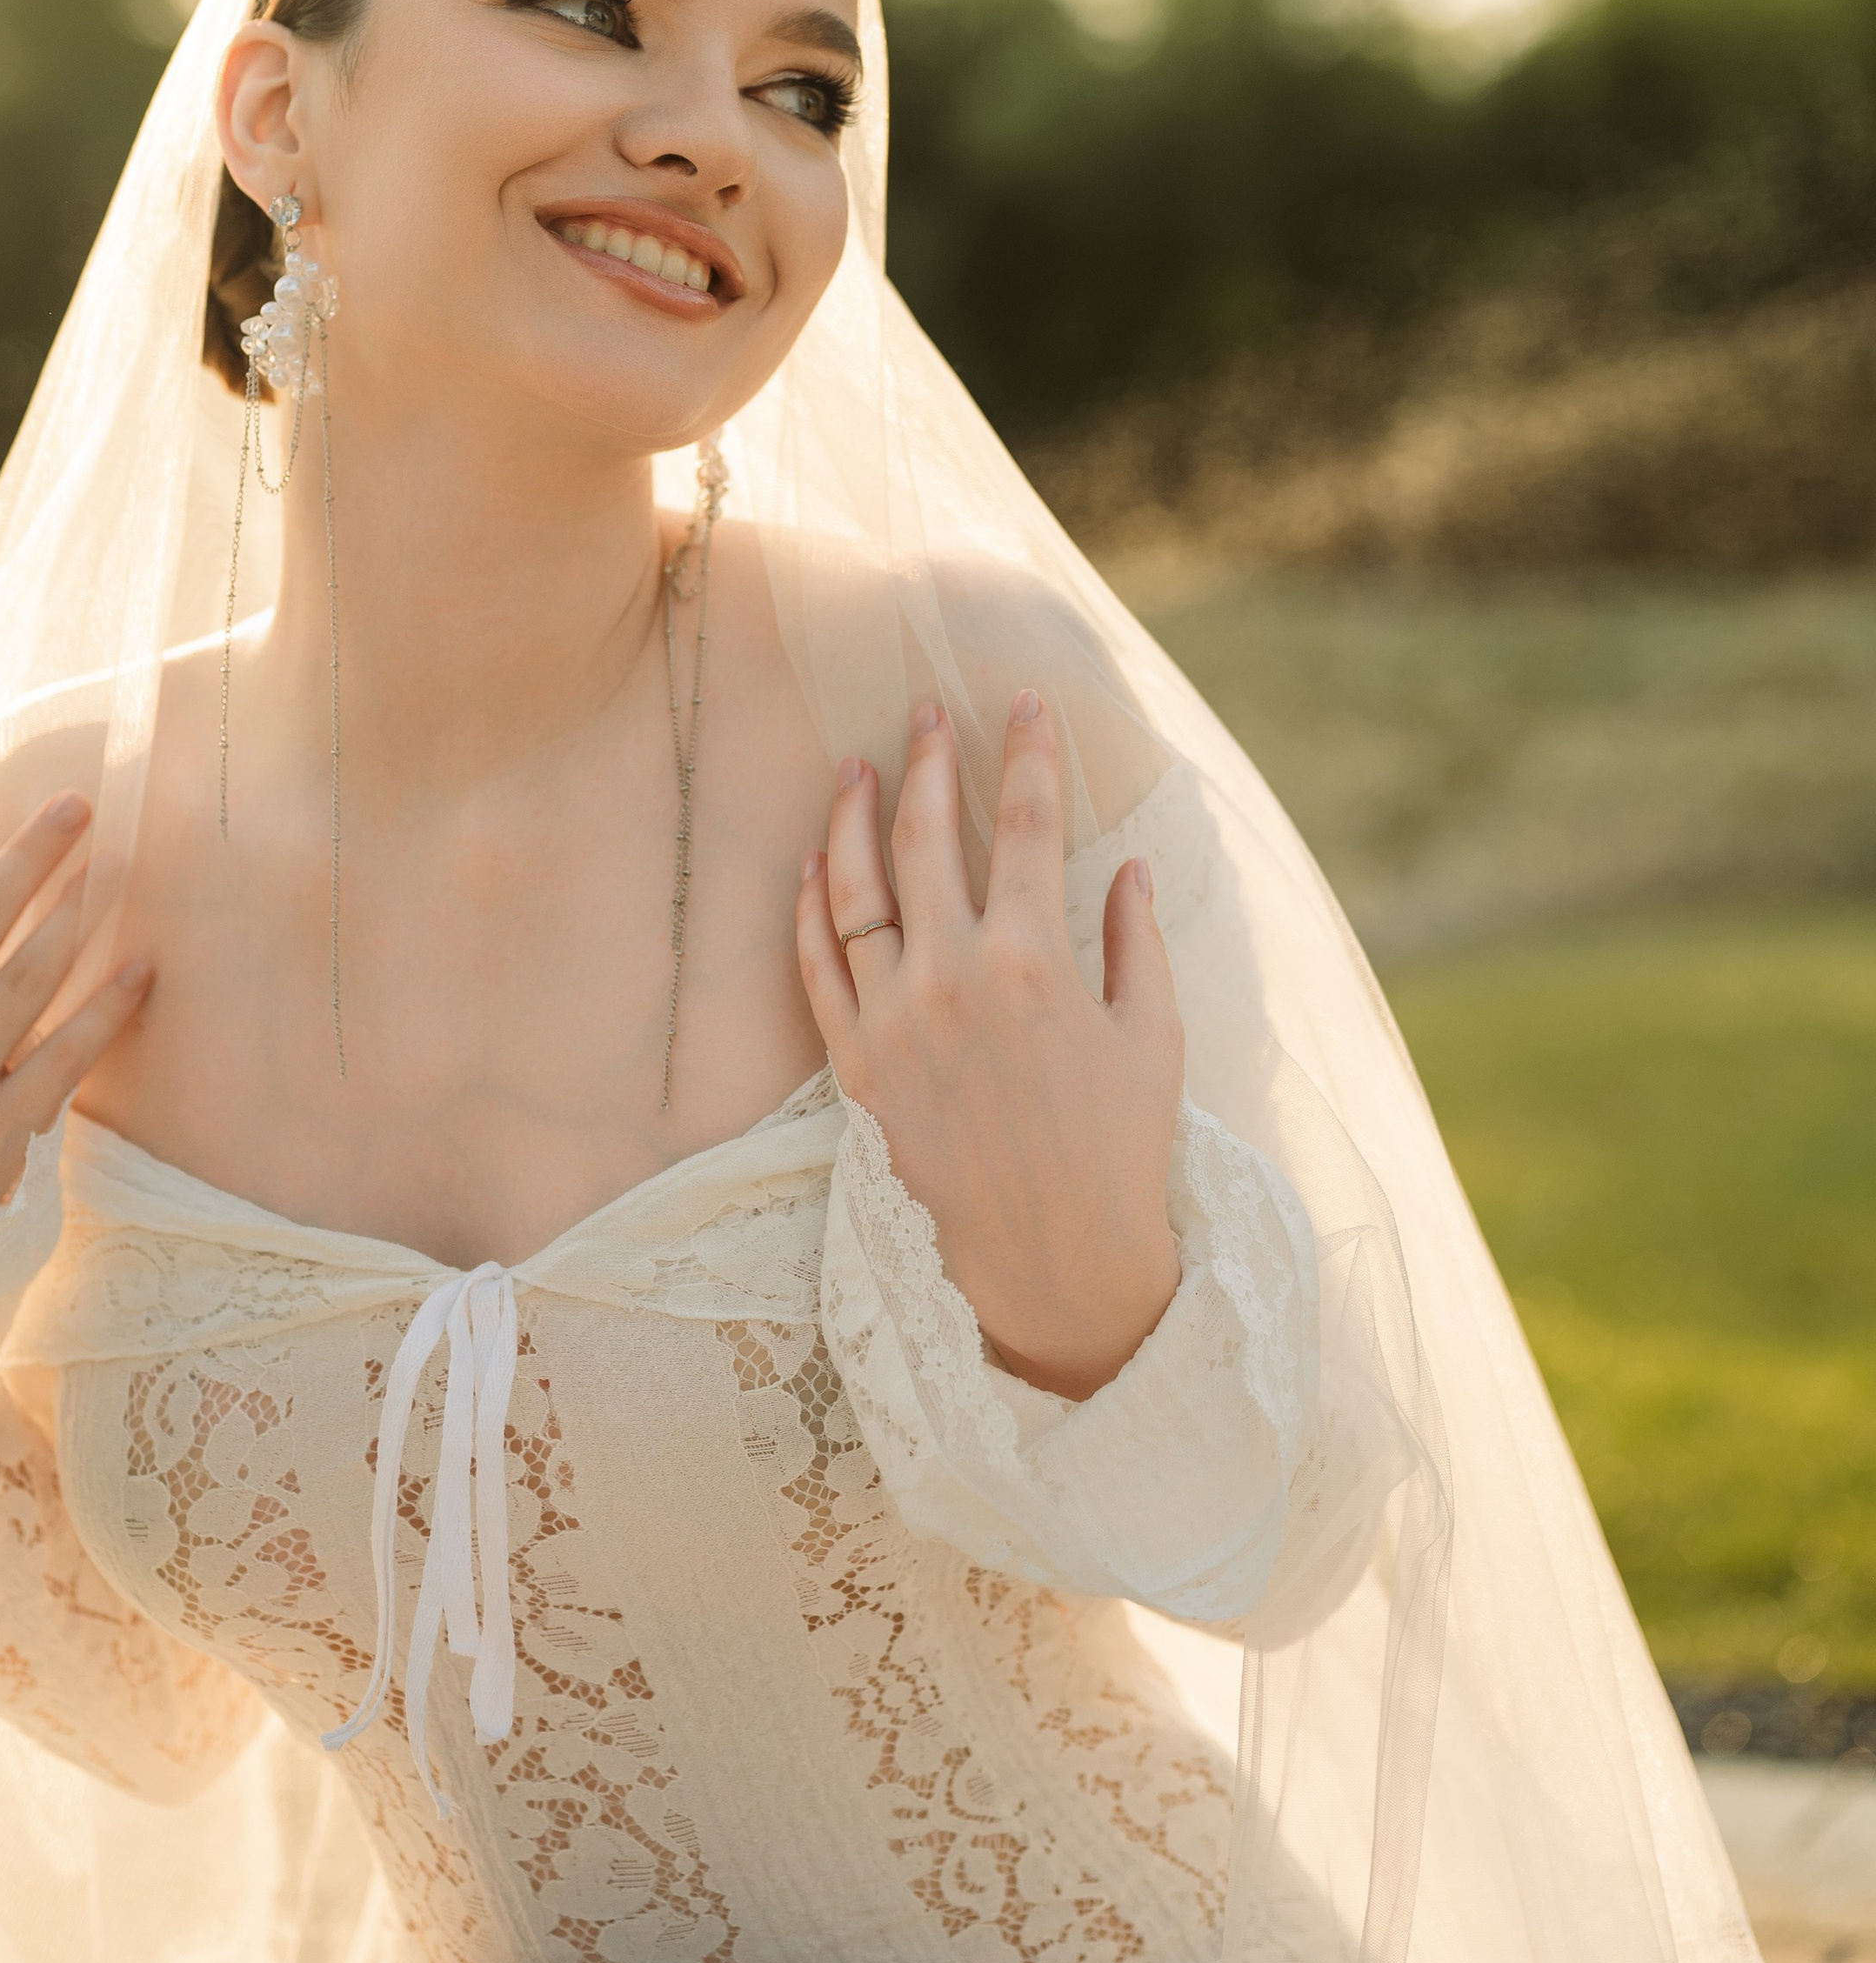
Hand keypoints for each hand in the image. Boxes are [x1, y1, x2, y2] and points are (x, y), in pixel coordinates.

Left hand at [795, 692, 1183, 1400]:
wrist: (1054, 1263)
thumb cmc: (1120, 1148)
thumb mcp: (1153, 1037)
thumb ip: (1136, 941)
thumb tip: (1129, 867)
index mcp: (1034, 963)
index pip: (1029, 827)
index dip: (1029, 754)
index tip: (1024, 700)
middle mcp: (953, 979)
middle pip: (929, 840)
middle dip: (931, 762)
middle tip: (926, 710)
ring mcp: (894, 1022)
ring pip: (855, 891)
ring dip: (853, 818)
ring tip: (856, 767)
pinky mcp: (858, 1067)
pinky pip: (817, 969)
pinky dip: (809, 908)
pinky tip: (813, 864)